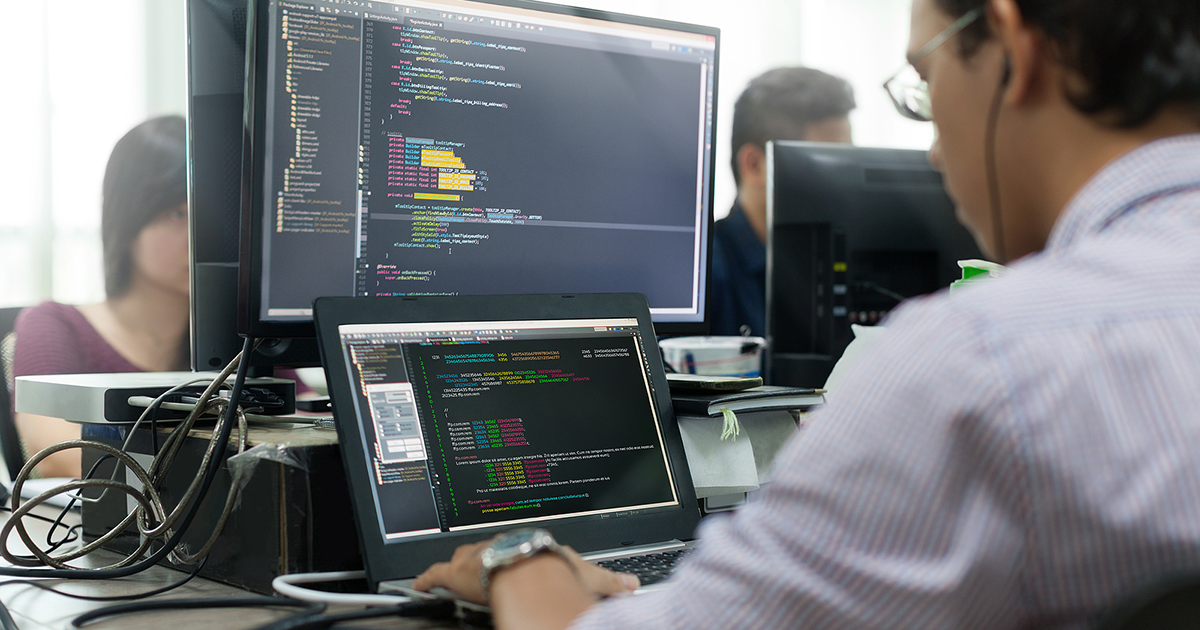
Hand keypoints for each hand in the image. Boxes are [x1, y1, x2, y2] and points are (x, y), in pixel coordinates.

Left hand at [414, 535, 639, 604]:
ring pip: (464, 557)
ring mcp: (477, 556)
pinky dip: (426, 580)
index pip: (520, 545)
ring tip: (454, 574)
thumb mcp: (587, 575)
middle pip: (489, 546)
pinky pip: (436, 575)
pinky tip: (420, 584)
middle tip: (483, 566)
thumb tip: (633, 585)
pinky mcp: (456, 572)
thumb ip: (609, 580)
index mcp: (529, 543)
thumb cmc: (553, 570)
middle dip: (486, 555)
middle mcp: (500, 544)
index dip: (517, 552)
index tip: (516, 558)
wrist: (526, 572)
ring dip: (459, 565)